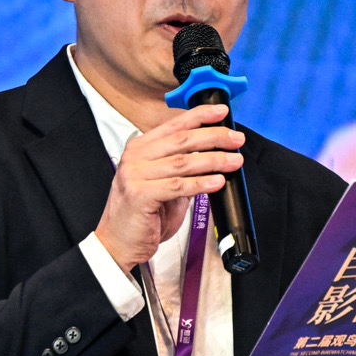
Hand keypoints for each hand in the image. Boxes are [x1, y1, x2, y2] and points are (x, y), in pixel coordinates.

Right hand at [94, 104, 244, 271]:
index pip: (174, 125)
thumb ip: (183, 168)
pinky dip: (201, 183)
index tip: (222, 112)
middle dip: (214, 137)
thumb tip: (215, 154)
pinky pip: (177, 185)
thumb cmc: (143, 215)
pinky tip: (217, 181)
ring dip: (213, 160)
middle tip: (236, 139)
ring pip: (183, 161)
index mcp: (140, 148)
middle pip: (182, 140)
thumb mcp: (165, 184)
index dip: (200, 116)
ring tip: (234, 161)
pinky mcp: (139, 195)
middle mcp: (135, 157)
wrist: (118, 242)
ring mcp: (134, 175)